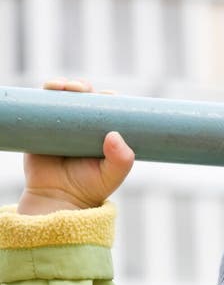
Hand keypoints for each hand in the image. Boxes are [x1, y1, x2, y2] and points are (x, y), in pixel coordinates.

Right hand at [17, 78, 134, 214]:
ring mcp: (62, 124)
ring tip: (68, 88)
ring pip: (64, 96)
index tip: (109, 96)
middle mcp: (82, 126)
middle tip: (84, 90)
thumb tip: (114, 135)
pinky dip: (47, 90)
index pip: (106, 109)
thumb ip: (121, 160)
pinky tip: (51, 88)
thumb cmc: (88, 189)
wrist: (57, 199)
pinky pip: (43, 102)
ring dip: (66, 85)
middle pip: (84, 98)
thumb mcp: (111, 177)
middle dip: (85, 88)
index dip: (108, 98)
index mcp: (101, 133)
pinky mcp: (42, 125)